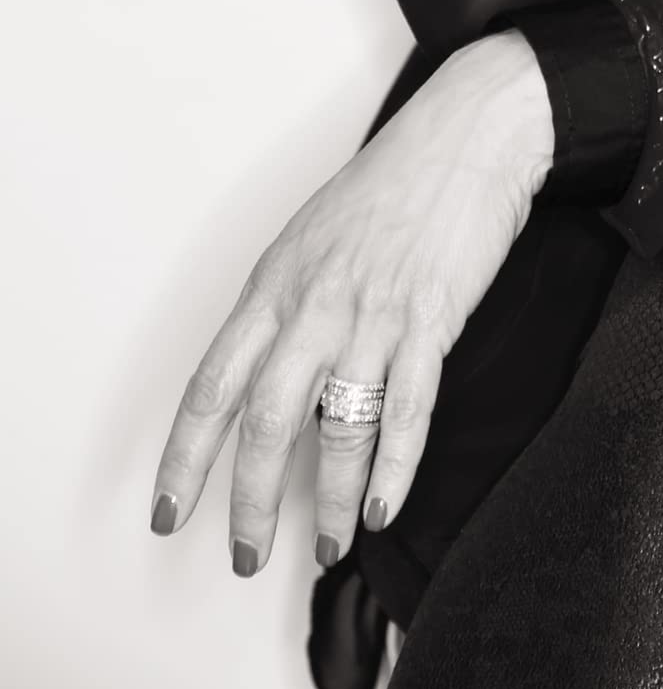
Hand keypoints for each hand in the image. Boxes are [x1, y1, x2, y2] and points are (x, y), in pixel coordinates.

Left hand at [148, 32, 553, 575]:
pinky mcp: (432, 319)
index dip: (184, 459)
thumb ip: (285, 307)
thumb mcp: (311, 237)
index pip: (212, 386)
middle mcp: (316, 303)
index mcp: (275, 283)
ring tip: (330, 546)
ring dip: (332, 501)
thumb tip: (266, 378)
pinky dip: (393, 469)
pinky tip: (382, 507)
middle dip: (252, 503)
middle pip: (267, 423)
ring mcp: (375, 313)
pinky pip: (407, 409)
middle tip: (248, 554)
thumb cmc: (392, 181)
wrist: (468, 135)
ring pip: (338, 428)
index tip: (169, 512)